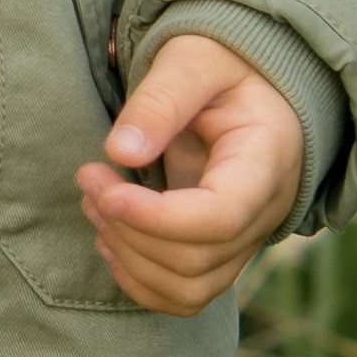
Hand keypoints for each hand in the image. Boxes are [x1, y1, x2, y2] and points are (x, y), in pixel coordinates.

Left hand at [74, 33, 304, 314]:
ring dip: (127, 256)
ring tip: (94, 201)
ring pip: (188, 288)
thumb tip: (120, 151)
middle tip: (89, 177)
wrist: (248, 84)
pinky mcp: (220, 253)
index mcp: (267, 160)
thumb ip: (160, 100)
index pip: (220, 218)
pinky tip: (109, 237)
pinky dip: (138, 280)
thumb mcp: (193, 60)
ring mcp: (245, 240)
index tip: (107, 191)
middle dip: (128, 228)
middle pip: (196, 259)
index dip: (157, 218)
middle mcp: (265, 212)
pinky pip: (183, 295)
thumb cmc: (222, 64)